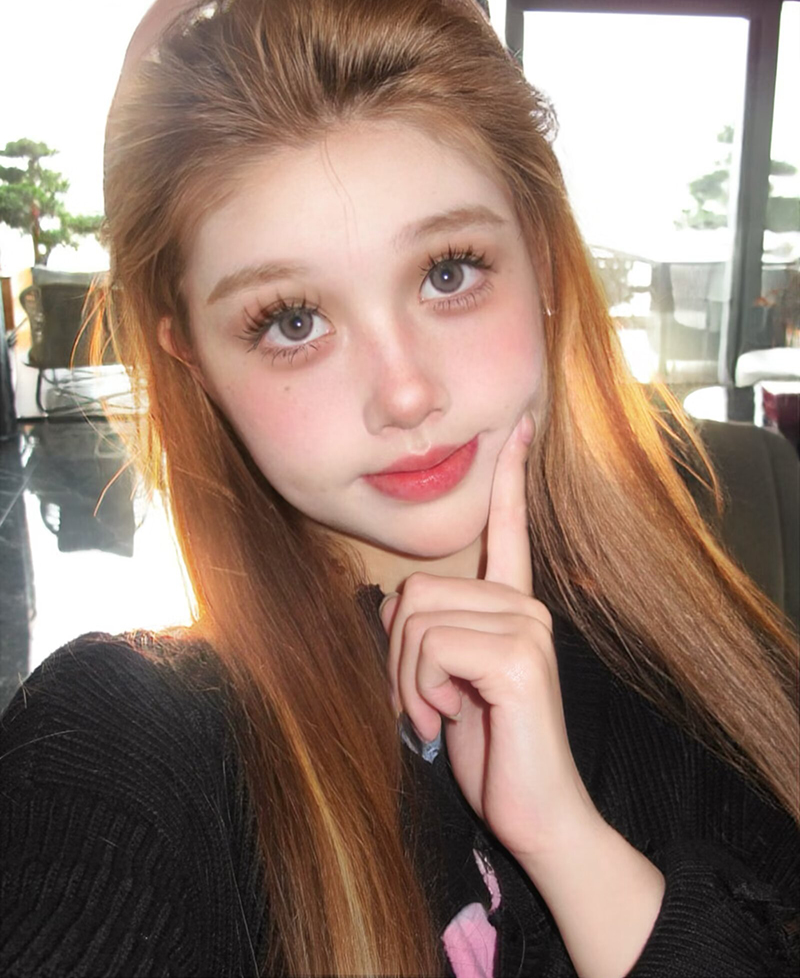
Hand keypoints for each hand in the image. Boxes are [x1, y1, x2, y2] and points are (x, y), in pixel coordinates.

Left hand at [381, 412, 599, 863]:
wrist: (537, 816)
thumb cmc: (491, 751)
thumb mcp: (447, 684)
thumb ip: (430, 636)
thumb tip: (393, 605)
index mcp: (512, 608)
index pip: (509, 529)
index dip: (510, 475)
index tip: (520, 423)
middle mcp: (525, 606)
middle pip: (415, 593)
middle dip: (396, 656)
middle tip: (421, 702)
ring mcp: (527, 627)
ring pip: (415, 621)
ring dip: (407, 681)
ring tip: (438, 715)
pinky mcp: (519, 657)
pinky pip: (431, 648)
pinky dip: (420, 691)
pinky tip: (450, 719)